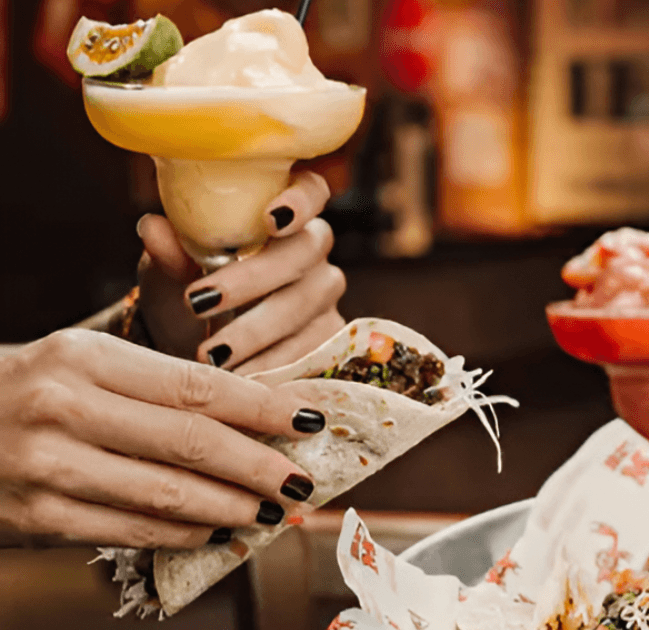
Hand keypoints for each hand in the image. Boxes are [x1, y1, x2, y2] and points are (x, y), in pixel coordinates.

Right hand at [0, 330, 323, 548]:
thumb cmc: (35, 386)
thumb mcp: (87, 356)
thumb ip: (165, 374)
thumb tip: (261, 405)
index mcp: (84, 357)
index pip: (196, 385)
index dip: (262, 407)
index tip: (310, 420)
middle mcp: (62, 408)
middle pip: (190, 442)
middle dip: (259, 465)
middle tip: (303, 479)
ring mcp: (46, 466)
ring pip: (165, 494)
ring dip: (231, 506)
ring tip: (273, 509)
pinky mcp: (35, 517)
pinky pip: (129, 530)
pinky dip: (184, 532)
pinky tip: (218, 529)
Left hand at [137, 171, 347, 373]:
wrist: (195, 347)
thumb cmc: (188, 293)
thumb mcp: (168, 273)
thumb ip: (167, 252)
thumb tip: (153, 227)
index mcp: (281, 217)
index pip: (310, 190)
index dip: (300, 200)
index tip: (271, 219)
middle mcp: (313, 251)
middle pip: (303, 252)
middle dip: (252, 279)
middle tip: (199, 302)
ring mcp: (325, 297)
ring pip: (306, 305)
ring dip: (256, 331)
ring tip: (210, 355)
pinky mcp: (330, 341)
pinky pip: (312, 351)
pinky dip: (272, 366)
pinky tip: (240, 378)